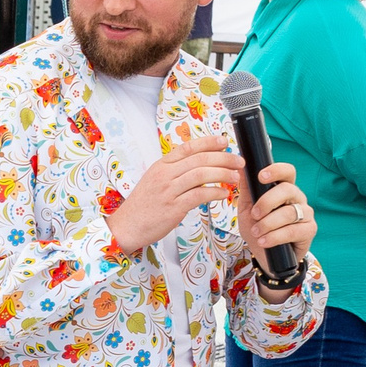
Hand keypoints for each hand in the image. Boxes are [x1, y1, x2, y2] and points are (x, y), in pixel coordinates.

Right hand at [108, 141, 244, 254]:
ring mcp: (168, 191)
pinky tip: (223, 194)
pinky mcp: (173, 208)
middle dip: (224, 158)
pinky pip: (199, 196)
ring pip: (201, 175)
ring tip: (235, 177)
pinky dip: (215, 193)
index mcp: (161, 165)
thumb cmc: (144, 205)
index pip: (188, 147)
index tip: (224, 141)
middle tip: (238, 161)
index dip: (209, 142)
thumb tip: (201, 164)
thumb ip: (175, 171)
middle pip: (199, 159)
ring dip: (223, 174)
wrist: (127, 226)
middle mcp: (164, 175)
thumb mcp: (155, 180)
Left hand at [241, 160, 316, 270]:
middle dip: (267, 202)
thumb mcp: (246, 209)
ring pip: (289, 212)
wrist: (264, 255)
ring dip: (268, 223)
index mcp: (283, 189)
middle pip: (287, 189)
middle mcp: (297, 198)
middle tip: (254, 214)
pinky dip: (275, 237)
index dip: (276, 170)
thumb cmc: (257, 229)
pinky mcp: (310, 230)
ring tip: (256, 233)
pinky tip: (264, 242)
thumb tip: (242, 168)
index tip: (261, 176)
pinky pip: (293, 230)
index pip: (287, 172)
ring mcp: (306, 213)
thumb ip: (246, 190)